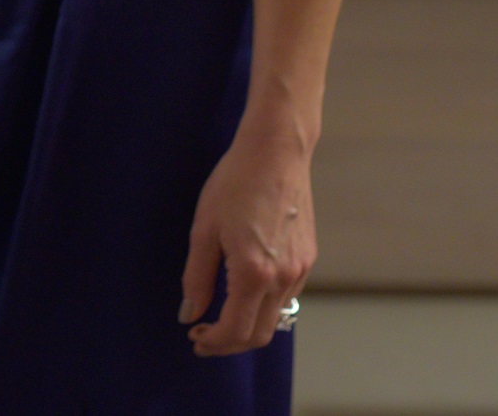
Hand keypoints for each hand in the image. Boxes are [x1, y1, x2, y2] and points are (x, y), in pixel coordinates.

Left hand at [179, 126, 314, 356]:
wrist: (276, 153)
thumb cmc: (234, 184)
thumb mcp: (204, 230)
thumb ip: (196, 278)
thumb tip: (189, 314)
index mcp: (254, 273)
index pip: (236, 330)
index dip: (213, 342)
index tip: (194, 336)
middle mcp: (284, 278)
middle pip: (259, 334)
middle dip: (230, 343)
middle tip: (204, 335)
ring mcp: (301, 270)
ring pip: (276, 318)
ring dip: (247, 325)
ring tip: (220, 315)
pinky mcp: (308, 258)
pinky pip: (287, 297)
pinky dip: (264, 306)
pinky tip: (244, 291)